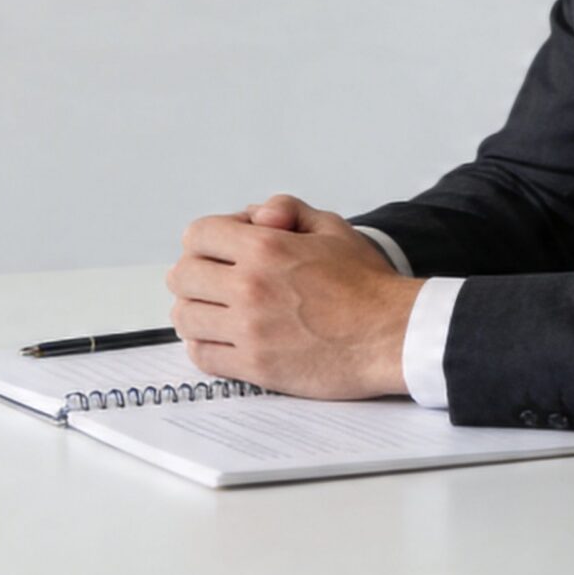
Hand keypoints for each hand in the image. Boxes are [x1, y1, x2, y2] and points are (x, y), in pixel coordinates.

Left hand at [167, 194, 418, 399]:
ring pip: (185, 317)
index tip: (224, 251)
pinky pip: (201, 356)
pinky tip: (223, 339)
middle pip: (182, 276)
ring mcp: (249, 329)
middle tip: (217, 282)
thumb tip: (253, 215)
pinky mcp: (255, 366)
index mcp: (266, 247)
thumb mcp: (331, 226)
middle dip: (197, 274)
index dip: (208, 240)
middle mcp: (250, 286)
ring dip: (197, 311)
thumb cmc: (366, 284)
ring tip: (219, 312)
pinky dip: (204, 346)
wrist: (391, 334)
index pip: (197, 235)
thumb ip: (287, 209)